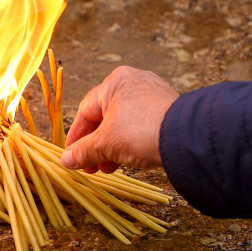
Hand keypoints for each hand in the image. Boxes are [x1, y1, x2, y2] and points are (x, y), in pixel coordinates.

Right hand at [61, 66, 178, 171]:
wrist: (185, 137)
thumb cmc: (140, 131)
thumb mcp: (106, 144)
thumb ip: (84, 151)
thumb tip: (66, 160)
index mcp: (114, 82)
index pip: (86, 111)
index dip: (76, 137)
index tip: (71, 156)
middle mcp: (133, 82)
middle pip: (105, 117)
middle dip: (96, 146)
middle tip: (91, 167)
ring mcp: (152, 94)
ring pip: (123, 122)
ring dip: (112, 147)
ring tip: (109, 168)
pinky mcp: (167, 108)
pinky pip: (141, 125)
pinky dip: (130, 141)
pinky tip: (128, 159)